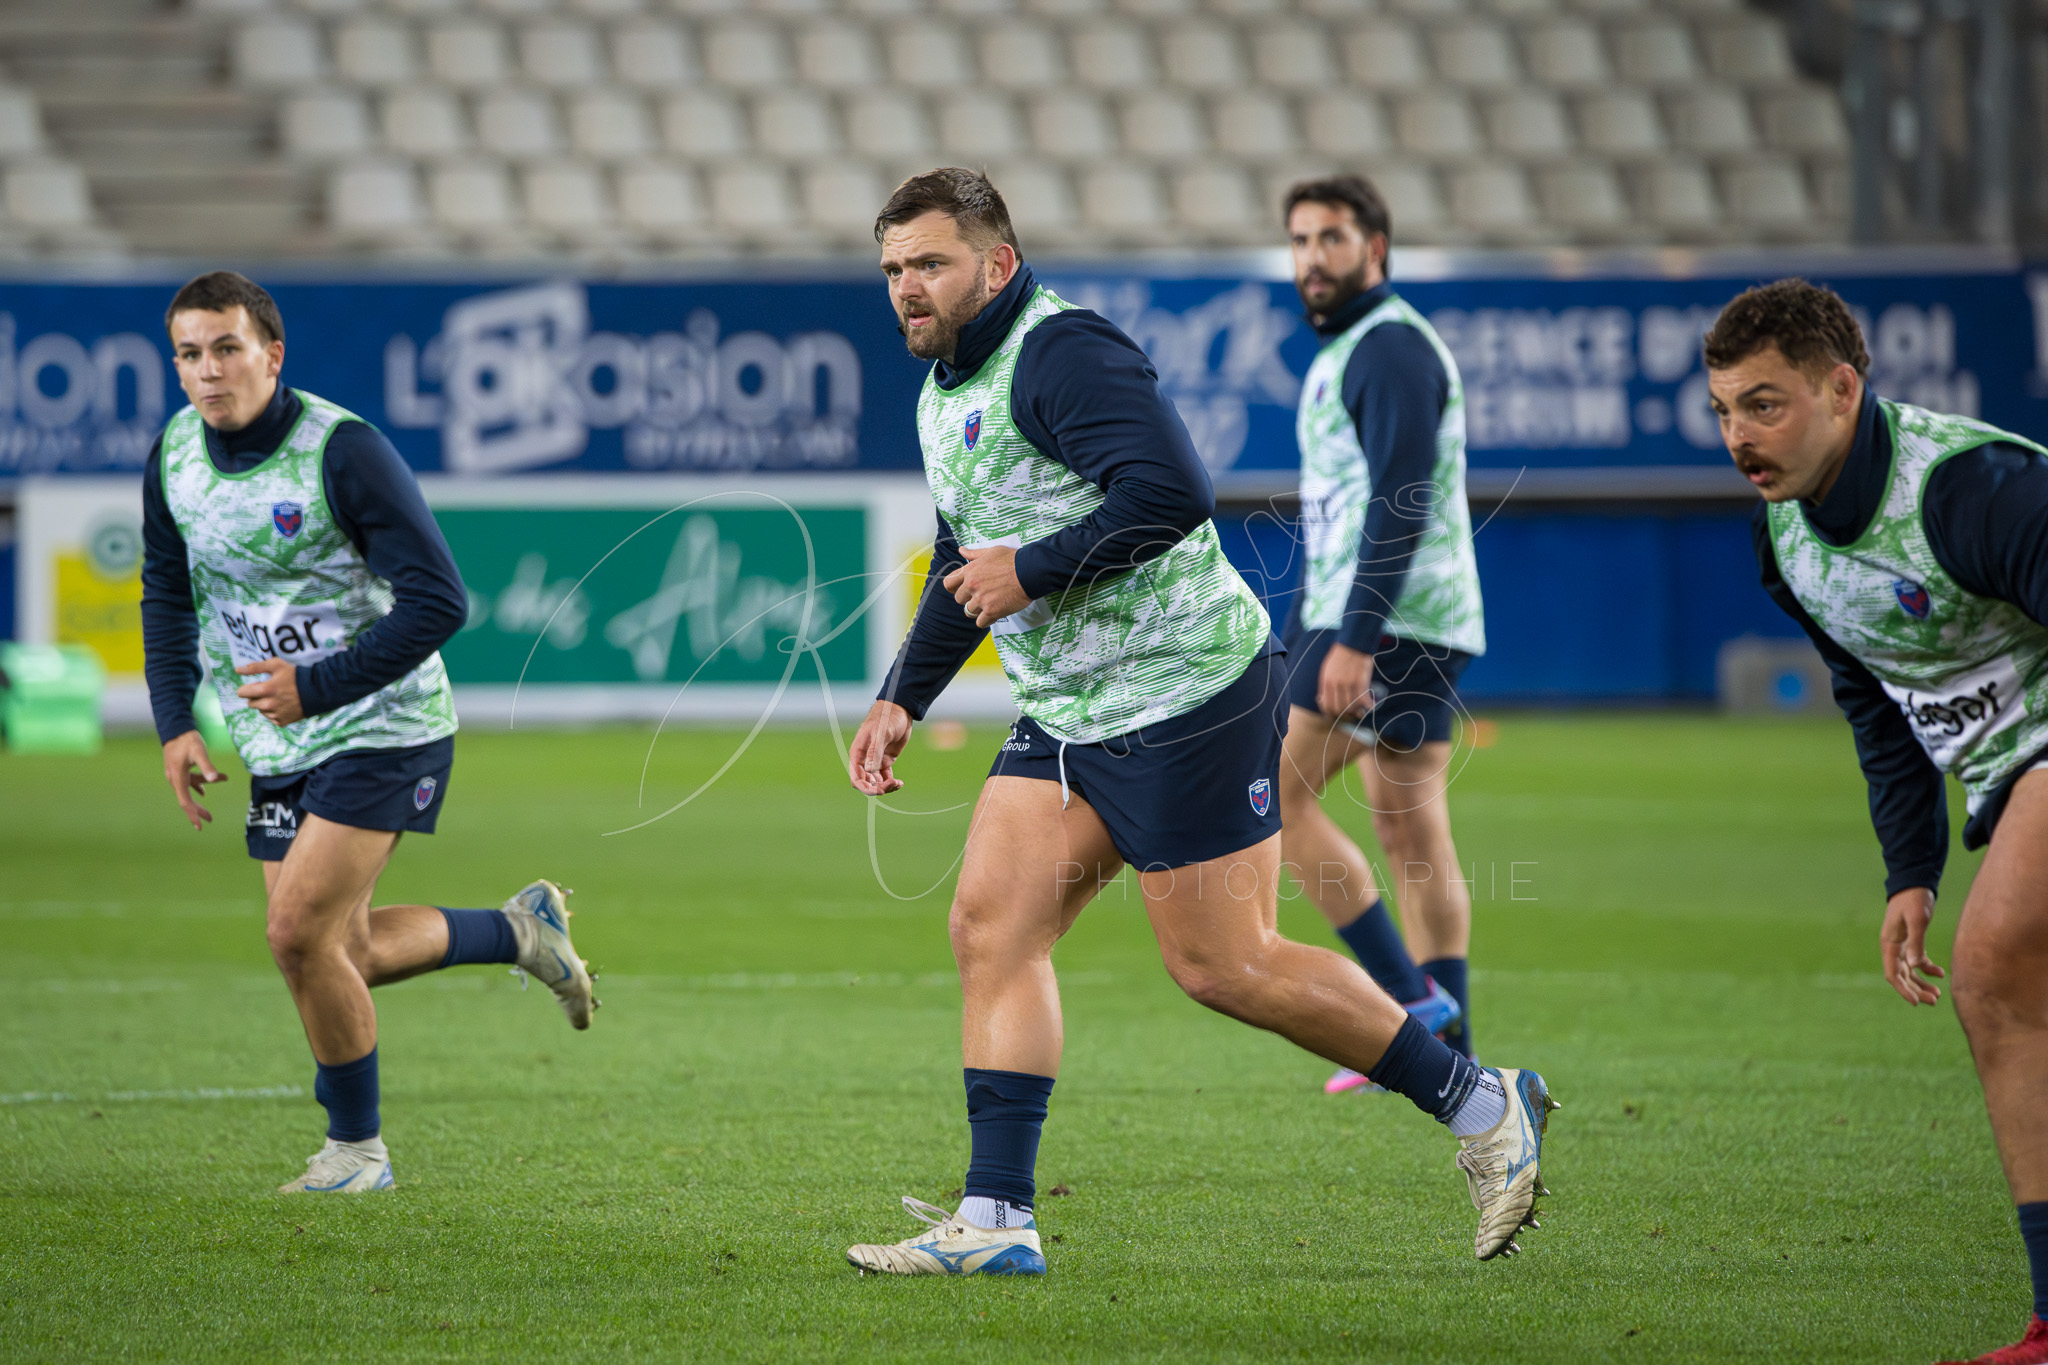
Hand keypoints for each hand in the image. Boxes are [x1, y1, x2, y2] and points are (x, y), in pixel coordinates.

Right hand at [162, 729, 224, 829]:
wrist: (175, 727)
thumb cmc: (187, 739)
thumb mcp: (199, 752)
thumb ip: (207, 766)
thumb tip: (214, 779)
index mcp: (178, 778)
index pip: (185, 802)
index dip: (193, 814)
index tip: (200, 826)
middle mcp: (174, 778)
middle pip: (186, 799)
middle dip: (199, 809)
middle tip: (210, 819)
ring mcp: (175, 774)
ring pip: (190, 788)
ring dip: (203, 789)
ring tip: (223, 779)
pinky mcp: (179, 768)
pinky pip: (189, 781)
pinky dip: (199, 783)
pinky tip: (205, 790)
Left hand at [235, 658, 302, 724]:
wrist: (317, 691)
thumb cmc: (295, 676)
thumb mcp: (276, 665)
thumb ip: (255, 667)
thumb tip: (237, 670)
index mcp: (264, 690)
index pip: (241, 692)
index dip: (248, 687)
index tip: (257, 685)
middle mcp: (267, 704)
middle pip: (250, 702)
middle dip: (256, 696)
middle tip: (270, 690)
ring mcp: (274, 714)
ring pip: (260, 710)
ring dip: (265, 704)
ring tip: (279, 697)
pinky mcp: (281, 722)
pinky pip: (270, 718)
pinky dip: (275, 712)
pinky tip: (284, 705)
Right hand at [849, 700, 912, 794]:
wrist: (900, 710)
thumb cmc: (887, 717)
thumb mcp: (882, 733)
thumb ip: (875, 751)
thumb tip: (868, 769)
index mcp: (858, 753)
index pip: (856, 777)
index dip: (865, 787)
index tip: (879, 790)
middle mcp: (864, 760)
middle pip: (866, 783)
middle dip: (878, 788)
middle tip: (893, 784)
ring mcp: (875, 761)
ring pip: (876, 782)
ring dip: (885, 787)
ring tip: (898, 784)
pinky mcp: (885, 761)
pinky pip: (885, 778)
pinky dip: (891, 783)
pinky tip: (900, 783)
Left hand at [942, 545, 1031, 627]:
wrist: (1029, 572)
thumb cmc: (1012, 560)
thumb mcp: (991, 552)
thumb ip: (974, 554)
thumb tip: (961, 550)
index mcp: (970, 571)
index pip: (948, 583)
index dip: (953, 588)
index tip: (961, 589)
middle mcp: (972, 586)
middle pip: (959, 599)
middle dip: (968, 599)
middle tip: (981, 596)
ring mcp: (981, 600)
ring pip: (969, 612)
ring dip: (978, 610)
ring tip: (990, 603)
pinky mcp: (992, 611)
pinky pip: (980, 622)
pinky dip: (986, 620)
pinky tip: (995, 612)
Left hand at [1317, 642, 1375, 719]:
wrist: (1353, 643)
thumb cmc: (1340, 656)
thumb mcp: (1327, 670)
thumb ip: (1326, 686)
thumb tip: (1323, 700)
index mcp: (1326, 681)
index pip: (1326, 705)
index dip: (1331, 713)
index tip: (1336, 714)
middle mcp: (1336, 684)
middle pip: (1339, 709)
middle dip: (1344, 715)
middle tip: (1350, 714)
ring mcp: (1349, 683)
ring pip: (1351, 706)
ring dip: (1357, 711)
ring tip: (1361, 709)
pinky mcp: (1361, 680)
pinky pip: (1364, 699)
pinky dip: (1368, 705)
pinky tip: (1371, 705)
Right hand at [1880, 886, 1943, 1004]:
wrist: (1915, 883)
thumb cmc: (1914, 900)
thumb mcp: (1917, 920)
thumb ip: (1916, 943)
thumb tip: (1913, 966)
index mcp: (1890, 944)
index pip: (1893, 974)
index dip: (1903, 990)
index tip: (1916, 1002)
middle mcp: (1893, 947)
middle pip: (1902, 976)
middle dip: (1916, 990)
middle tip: (1934, 1001)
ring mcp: (1901, 945)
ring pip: (1909, 971)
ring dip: (1921, 983)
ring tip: (1937, 995)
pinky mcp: (1911, 940)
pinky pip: (1917, 961)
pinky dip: (1927, 969)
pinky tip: (1941, 974)